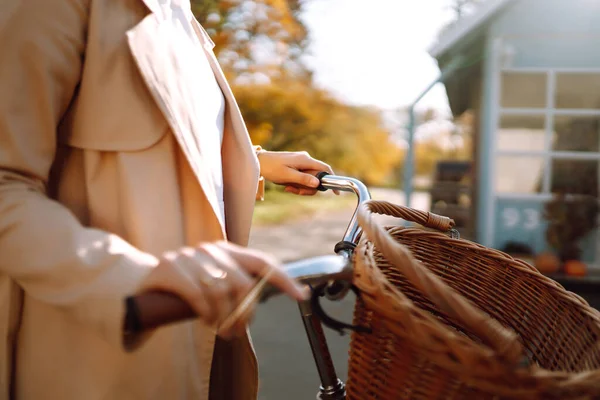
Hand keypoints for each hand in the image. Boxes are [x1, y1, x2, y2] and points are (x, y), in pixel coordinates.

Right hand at [139, 241, 306, 337]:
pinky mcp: (169, 267)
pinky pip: (197, 295)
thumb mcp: (214, 283)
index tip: (300, 295)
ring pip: (220, 292)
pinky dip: (206, 313)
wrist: (143, 281)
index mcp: (227, 250)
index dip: (283, 278)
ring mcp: (189, 255)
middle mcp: (211, 249)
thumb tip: (258, 302)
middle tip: (237, 330)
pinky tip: (206, 321)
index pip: (262, 262)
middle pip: (242, 283)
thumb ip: (236, 286)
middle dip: (245, 313)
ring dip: (223, 318)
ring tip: (219, 328)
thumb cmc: (187, 287)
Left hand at [257, 150, 334, 195]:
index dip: (332, 180)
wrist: (259, 162)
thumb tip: (317, 183)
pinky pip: (303, 177)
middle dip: (308, 188)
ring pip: (309, 179)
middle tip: (296, 192)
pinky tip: (287, 185)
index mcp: (305, 160)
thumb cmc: (271, 168)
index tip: (335, 192)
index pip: (325, 168)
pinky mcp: (297, 166)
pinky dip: (297, 184)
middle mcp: (306, 160)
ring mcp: (301, 162)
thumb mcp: (287, 176)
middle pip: (317, 177)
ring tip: (288, 188)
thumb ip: (303, 179)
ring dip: (301, 187)